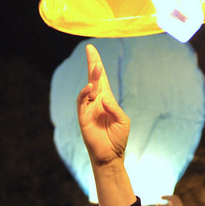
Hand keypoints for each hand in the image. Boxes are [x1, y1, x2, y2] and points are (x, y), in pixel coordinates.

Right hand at [77, 45, 130, 167]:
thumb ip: (114, 108)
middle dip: (92, 63)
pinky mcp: (83, 116)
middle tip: (90, 49)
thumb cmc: (118, 138)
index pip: (101, 78)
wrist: (110, 156)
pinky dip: (84, 93)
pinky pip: (81, 102)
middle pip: (93, 78)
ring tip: (97, 66)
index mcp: (107, 99)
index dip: (97, 64)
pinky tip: (90, 88)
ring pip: (88, 87)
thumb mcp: (123, 121)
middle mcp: (96, 101)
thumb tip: (103, 98)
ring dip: (92, 76)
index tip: (92, 50)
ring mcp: (88, 108)